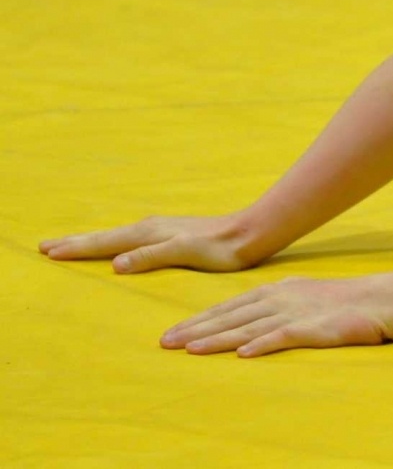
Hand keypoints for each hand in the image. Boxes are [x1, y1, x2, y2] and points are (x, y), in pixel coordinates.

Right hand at [39, 214, 265, 273]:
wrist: (249, 234)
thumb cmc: (220, 247)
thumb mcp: (185, 253)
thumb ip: (152, 256)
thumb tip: (115, 263)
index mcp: (149, 233)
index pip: (104, 243)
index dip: (77, 248)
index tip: (48, 252)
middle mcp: (151, 227)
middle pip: (105, 237)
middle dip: (75, 242)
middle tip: (44, 246)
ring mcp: (161, 229)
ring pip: (116, 236)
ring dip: (91, 241)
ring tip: (69, 244)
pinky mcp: (172, 235)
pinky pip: (131, 239)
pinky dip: (113, 242)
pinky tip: (116, 247)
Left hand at [161, 275, 392, 357]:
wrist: (379, 299)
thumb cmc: (341, 302)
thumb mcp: (302, 295)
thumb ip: (275, 305)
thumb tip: (251, 320)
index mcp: (275, 290)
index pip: (228, 306)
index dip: (200, 320)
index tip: (173, 331)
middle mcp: (279, 299)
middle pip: (230, 317)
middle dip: (196, 330)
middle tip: (165, 343)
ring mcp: (294, 313)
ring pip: (248, 328)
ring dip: (217, 339)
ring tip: (190, 350)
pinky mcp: (312, 329)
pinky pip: (282, 338)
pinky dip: (261, 345)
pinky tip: (242, 355)